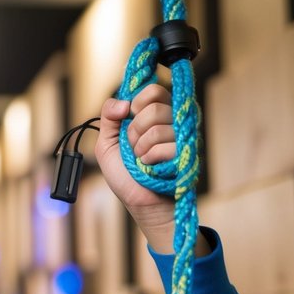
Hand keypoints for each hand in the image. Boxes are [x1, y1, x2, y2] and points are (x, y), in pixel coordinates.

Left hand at [94, 83, 178, 239]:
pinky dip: (150, 159)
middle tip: (134, 146)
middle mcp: (172, 120)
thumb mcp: (106, 143)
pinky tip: (151, 167)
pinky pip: (164, 146)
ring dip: (140, 148)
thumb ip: (108, 116)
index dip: (137, 102)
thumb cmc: (125, 174)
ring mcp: (182, 136)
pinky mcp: (186, 153)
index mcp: (155, 113)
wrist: (139, 203)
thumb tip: (124, 102)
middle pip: (154, 107)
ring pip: (157, 127)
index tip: (130, 118)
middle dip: (134, 130)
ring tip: (142, 159)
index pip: (153, 90)